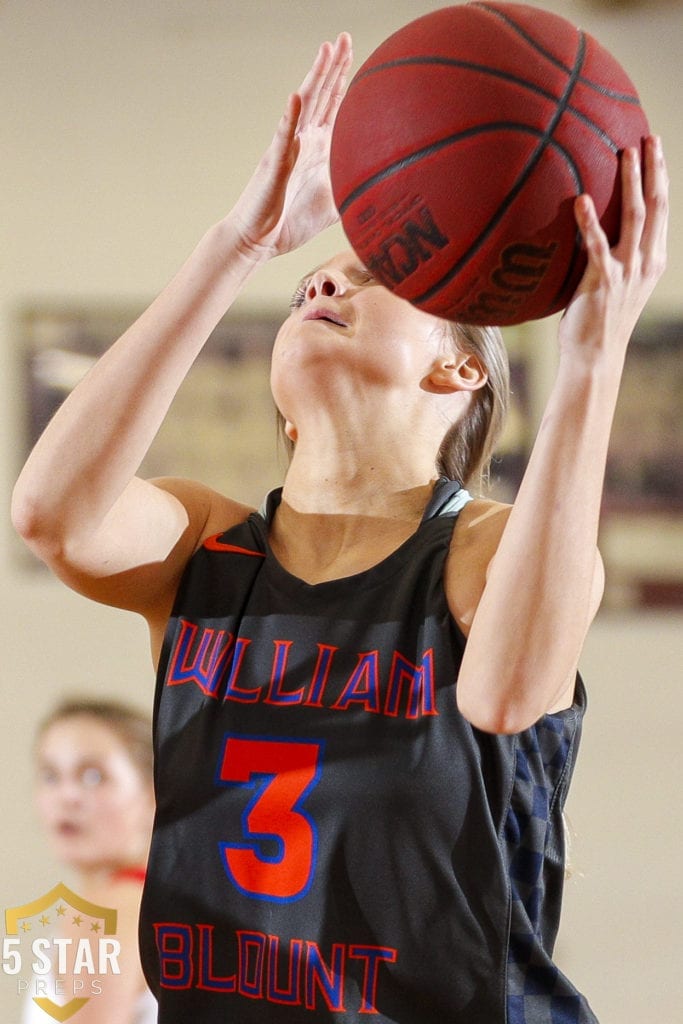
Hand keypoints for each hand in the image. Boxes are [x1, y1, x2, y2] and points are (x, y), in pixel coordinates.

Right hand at [229, 33, 352, 261]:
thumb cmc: (290, 223)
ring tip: (326, 50)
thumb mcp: (332, 205)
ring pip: (303, 106)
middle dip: (333, 65)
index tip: (356, 52)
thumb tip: (385, 194)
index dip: (343, 80)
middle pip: (320, 95)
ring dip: (315, 77)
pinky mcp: (274, 165)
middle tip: (344, 36)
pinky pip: (282, 137)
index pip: (333, 106)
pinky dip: (290, 117)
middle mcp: (302, 141)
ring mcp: (287, 149)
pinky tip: (296, 97)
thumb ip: (353, 192)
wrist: (259, 242)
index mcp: (316, 148)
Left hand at [559, 135, 668, 362]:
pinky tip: (581, 200)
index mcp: (653, 260)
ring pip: (635, 217)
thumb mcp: (616, 283)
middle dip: (654, 169)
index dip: (660, 177)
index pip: (661, 210)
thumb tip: (591, 226)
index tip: (655, 148)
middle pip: (656, 205)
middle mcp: (646, 262)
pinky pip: (598, 246)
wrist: (595, 355)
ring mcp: (627, 272)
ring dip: (631, 182)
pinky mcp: (604, 282)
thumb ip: (613, 255)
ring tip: (625, 153)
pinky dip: (590, 222)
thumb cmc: (597, 319)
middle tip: (647, 137)